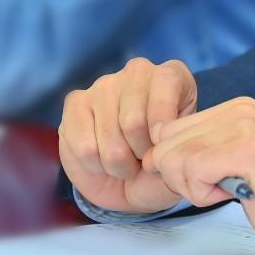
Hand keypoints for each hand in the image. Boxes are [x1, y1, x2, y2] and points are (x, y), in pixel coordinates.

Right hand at [58, 57, 198, 215]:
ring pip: (109, 137)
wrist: (128, 183)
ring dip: (119, 164)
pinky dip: (95, 165)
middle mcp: (138, 71)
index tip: (161, 147)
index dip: (163, 122)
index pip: (166, 81)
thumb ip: (176, 144)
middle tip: (144, 159)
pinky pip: (85, 146)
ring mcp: (104, 84)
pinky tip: (102, 160)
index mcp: (172, 75)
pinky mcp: (75, 103)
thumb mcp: (179, 154)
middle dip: (140, 153)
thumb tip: (157, 141)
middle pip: (134, 119)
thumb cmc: (159, 163)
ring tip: (126, 162)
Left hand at [144, 96, 254, 254]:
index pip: (168, 130)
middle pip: (165, 145)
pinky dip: (204, 194)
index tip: (215, 177)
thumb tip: (148, 156)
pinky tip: (235, 194)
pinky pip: (192, 172)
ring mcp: (247, 126)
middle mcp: (242, 108)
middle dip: (183, 178)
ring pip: (173, 158)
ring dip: (195, 188)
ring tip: (232, 188)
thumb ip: (194, 149)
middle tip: (223, 186)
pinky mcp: (250, 151)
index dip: (179, 165)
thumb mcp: (228, 162)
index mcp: (238, 106)